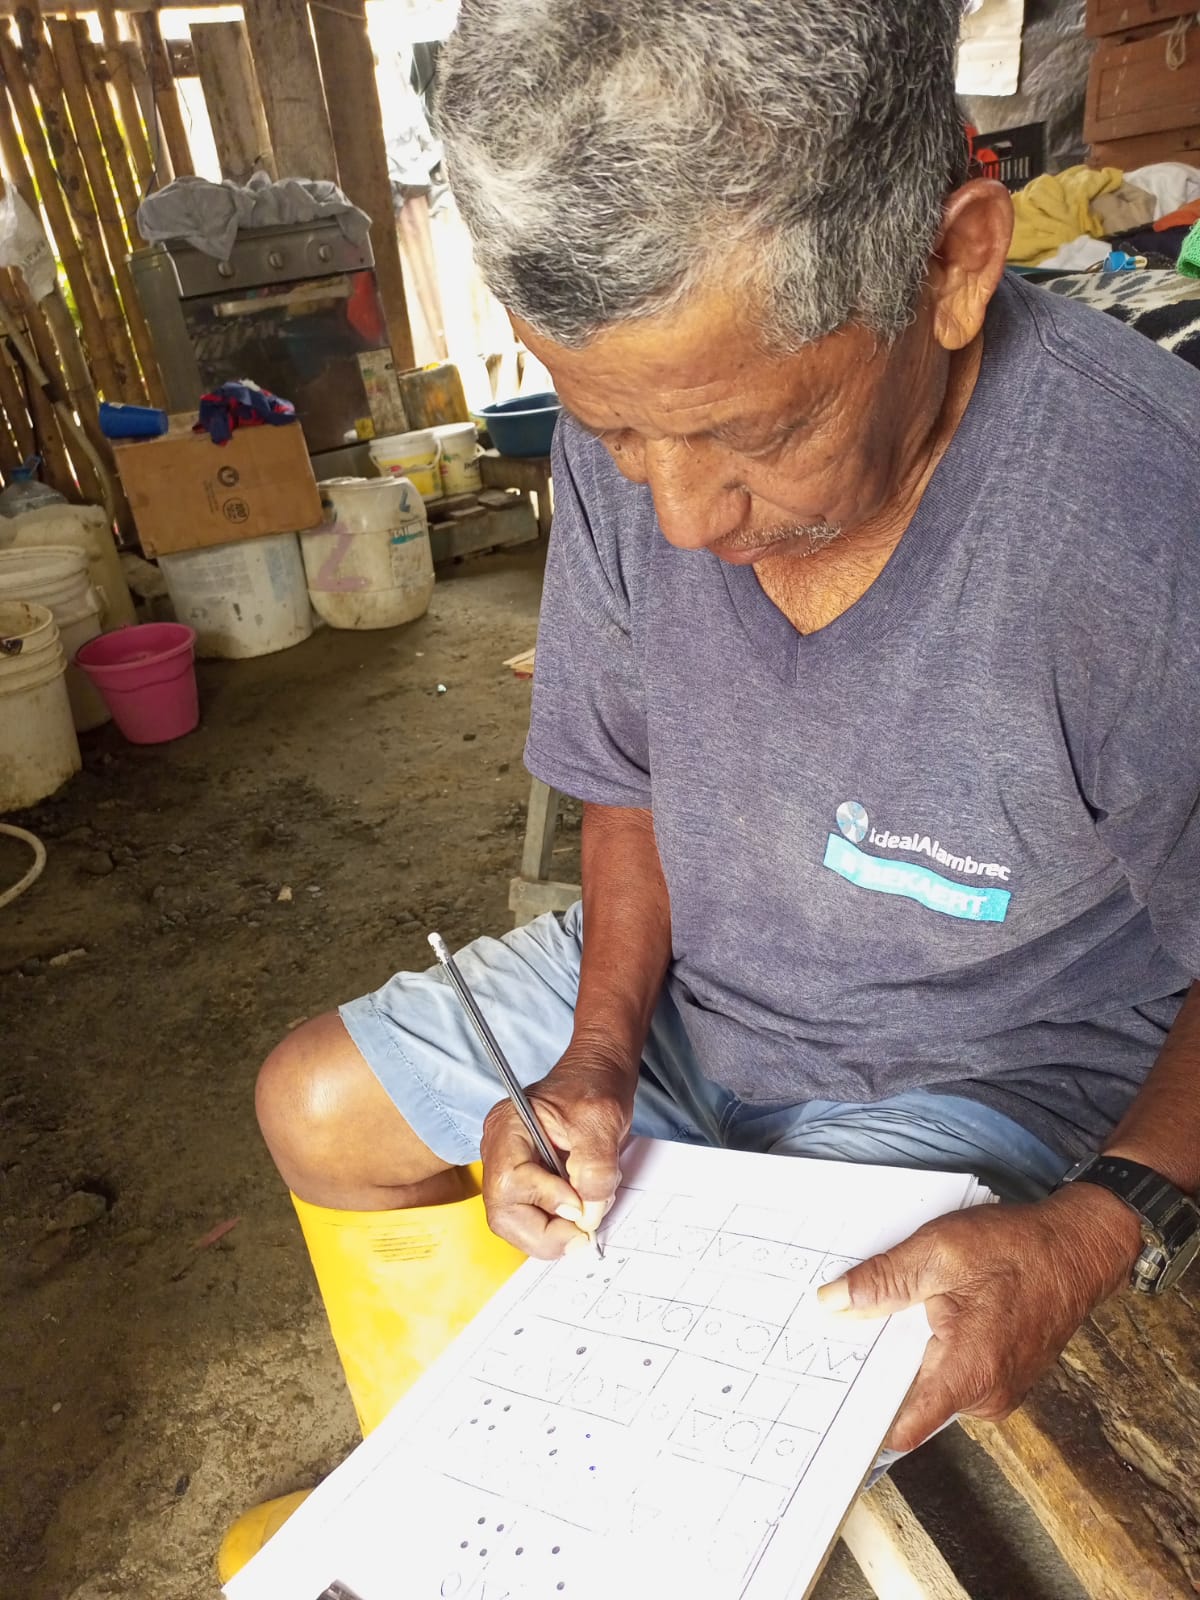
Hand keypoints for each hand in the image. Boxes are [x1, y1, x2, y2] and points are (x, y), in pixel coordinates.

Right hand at [479, 1044, 635, 1258]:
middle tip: (581, 1237)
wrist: (600, 1070)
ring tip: (583, 1223)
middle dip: (544, 1233)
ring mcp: (509, 1165)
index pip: (511, 1181)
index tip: (583, 1206)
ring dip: (549, 1233)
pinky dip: (554, 1225)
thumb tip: (586, 1215)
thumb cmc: (597, 1084)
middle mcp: (500, 1150)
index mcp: (508, 1126)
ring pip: (514, 1221)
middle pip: (504, 1211)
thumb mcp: (602, 1122)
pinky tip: (578, 1213)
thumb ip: (595, 1170)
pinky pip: (529, 1215)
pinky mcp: (526, 1178)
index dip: (547, 1201)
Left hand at [817, 1184, 1142, 1450]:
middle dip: (876, 1366)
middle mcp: (986, 1396)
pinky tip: (921, 1314)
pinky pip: (952, 1372)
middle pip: (910, 1399)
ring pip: (930, 1382)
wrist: (1077, 1247)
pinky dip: (931, 1347)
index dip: (861, 1418)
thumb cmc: (1017, 1249)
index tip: (825, 1400)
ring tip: (883, 1313)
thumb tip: (833, 1302)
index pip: (902, 1427)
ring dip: (906, 1352)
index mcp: (969, 1373)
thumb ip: (883, 1281)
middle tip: (842, 1332)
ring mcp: (997, 1390)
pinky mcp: (1000, 1376)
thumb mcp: (939, 1252)